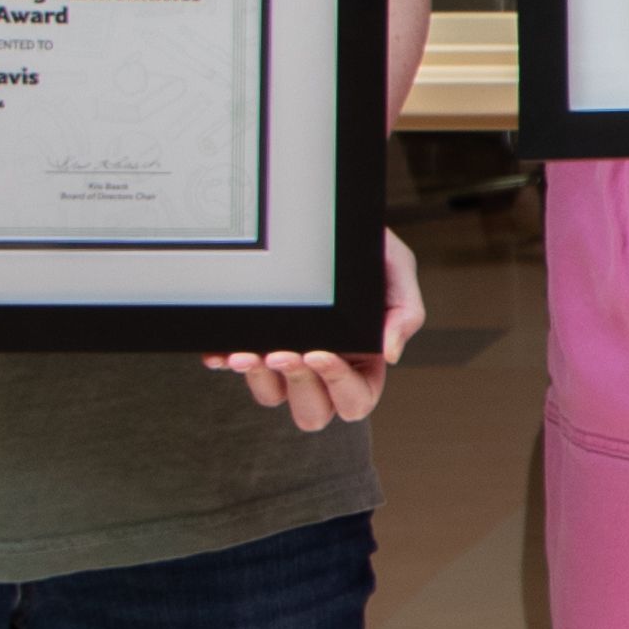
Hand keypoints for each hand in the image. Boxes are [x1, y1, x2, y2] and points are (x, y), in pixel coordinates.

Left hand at [214, 231, 422, 431]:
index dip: (338, 385)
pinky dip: (226, 361)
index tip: (321, 351)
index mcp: (364, 361)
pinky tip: (223, 350)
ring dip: (259, 379)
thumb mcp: (397, 269)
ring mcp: (287, 358)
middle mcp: (324, 369)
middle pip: (312, 412)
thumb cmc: (367, 247)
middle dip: (298, 385)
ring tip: (248, 352)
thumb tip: (390, 353)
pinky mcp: (255, 342)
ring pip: (271, 397)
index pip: (356, 401)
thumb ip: (406, 312)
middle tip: (284, 352)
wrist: (326, 215)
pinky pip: (235, 367)